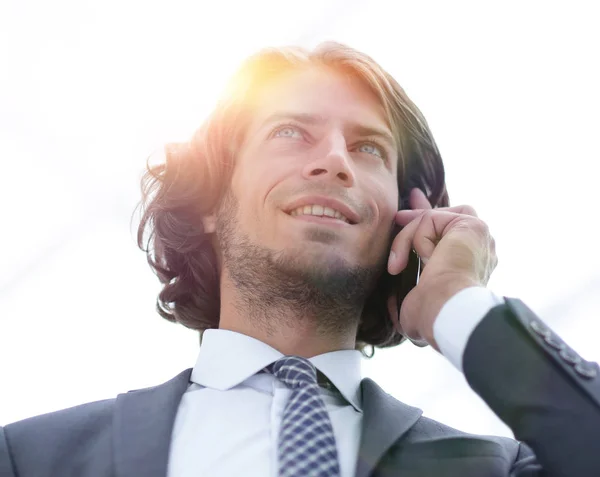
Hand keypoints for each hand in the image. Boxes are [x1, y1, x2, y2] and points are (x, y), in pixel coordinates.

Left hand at [387, 188, 497, 350]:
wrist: (446, 313)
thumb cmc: (432, 317)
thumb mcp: (416, 302)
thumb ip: (411, 293)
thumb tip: (394, 299)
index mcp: (469, 269)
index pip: (446, 237)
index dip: (424, 224)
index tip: (404, 217)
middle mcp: (480, 251)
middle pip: (444, 219)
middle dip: (417, 215)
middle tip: (397, 217)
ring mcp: (479, 237)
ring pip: (431, 220)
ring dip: (409, 239)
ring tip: (399, 264)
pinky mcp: (472, 225)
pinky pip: (430, 219)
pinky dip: (416, 239)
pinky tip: (423, 259)